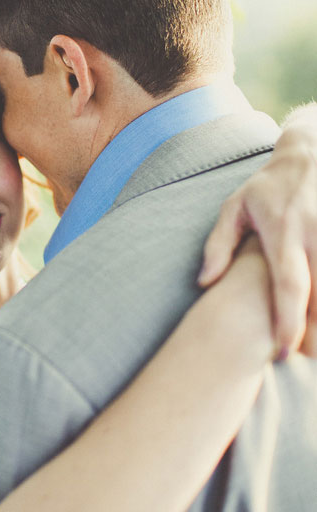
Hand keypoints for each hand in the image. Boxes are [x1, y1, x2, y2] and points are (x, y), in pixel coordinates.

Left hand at [198, 114, 316, 357]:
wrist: (313, 150)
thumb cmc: (269, 186)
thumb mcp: (235, 207)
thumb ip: (218, 244)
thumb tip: (205, 282)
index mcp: (284, 231)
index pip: (289, 285)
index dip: (288, 321)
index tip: (283, 352)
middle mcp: (315, 235)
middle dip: (316, 332)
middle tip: (305, 360)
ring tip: (314, 348)